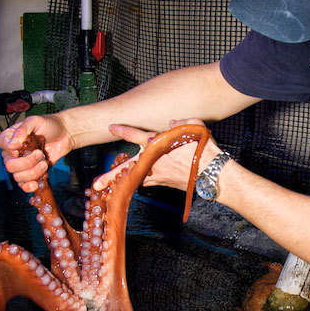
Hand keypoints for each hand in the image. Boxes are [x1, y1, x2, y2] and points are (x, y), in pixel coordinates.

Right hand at [0, 114, 73, 191]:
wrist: (65, 134)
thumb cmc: (49, 125)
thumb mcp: (35, 121)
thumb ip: (22, 131)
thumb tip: (11, 145)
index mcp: (10, 138)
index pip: (1, 145)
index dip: (11, 149)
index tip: (23, 146)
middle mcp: (13, 153)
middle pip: (10, 166)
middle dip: (27, 163)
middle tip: (40, 154)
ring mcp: (22, 164)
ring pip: (18, 177)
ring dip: (33, 172)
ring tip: (44, 163)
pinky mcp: (31, 173)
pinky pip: (24, 185)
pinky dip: (29, 186)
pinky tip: (36, 184)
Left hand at [93, 119, 220, 191]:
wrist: (213, 173)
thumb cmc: (204, 149)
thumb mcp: (195, 126)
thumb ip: (180, 122)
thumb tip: (171, 123)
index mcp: (159, 144)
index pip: (136, 136)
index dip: (123, 131)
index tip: (112, 128)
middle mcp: (155, 161)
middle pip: (128, 168)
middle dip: (110, 175)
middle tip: (96, 184)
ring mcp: (159, 174)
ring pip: (136, 178)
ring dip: (124, 182)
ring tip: (109, 188)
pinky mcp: (165, 182)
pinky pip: (148, 182)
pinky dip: (142, 181)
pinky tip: (136, 183)